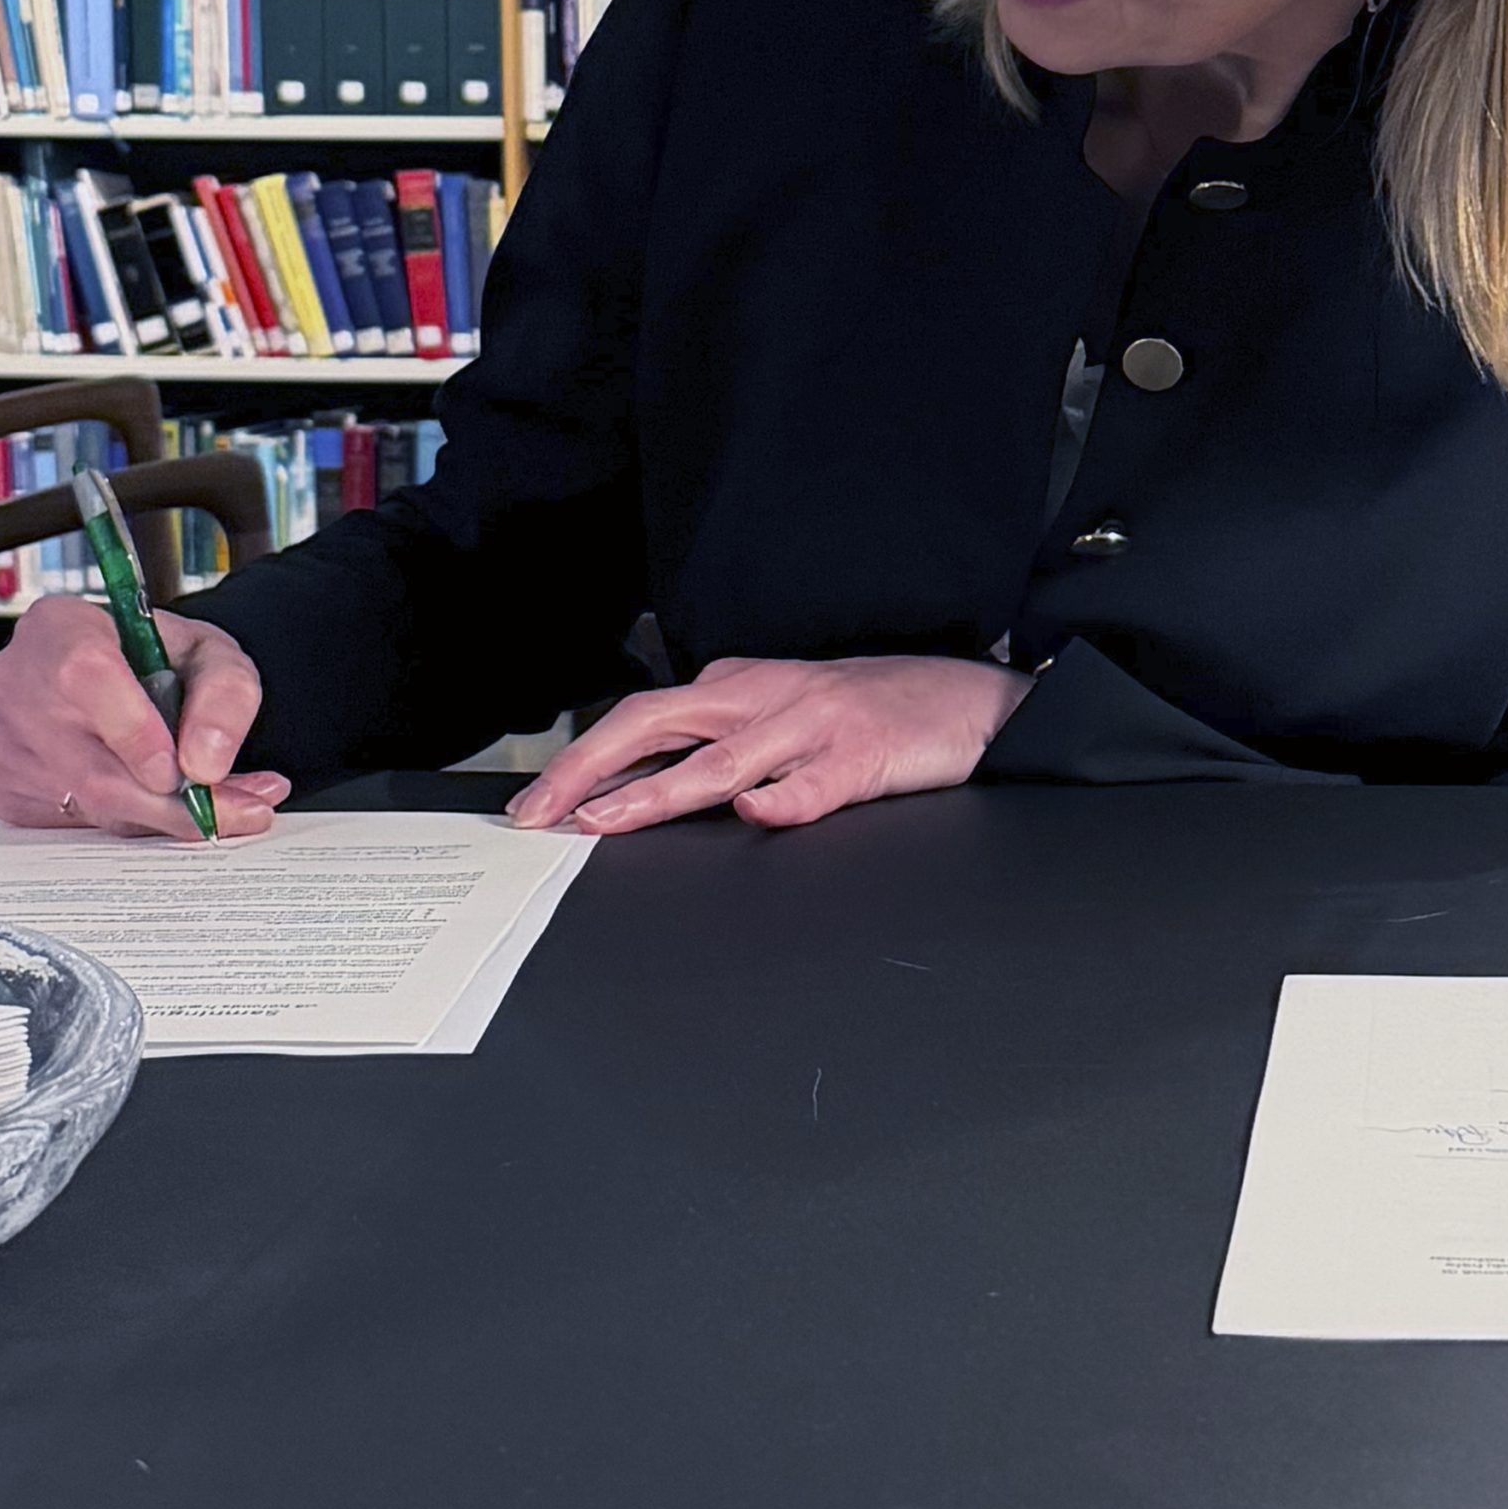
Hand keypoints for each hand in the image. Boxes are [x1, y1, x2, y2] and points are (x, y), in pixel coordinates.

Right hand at [0, 594, 288, 841]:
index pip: (86, 678)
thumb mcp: (209, 652)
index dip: (138, 733)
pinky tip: (170, 805)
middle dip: (178, 804)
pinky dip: (137, 824)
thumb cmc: (155, 656)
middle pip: (93, 767)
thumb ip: (225, 693)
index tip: (192, 769)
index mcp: (58, 627)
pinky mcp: (4, 790)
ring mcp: (2, 743)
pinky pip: (78, 825)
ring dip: (169, 818)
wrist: (119, 673)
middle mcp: (15, 684)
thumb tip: (207, 760)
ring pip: (93, 806)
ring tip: (228, 804)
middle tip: (245, 810)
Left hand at [505, 653, 1033, 836]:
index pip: (645, 716)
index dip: (584, 757)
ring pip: (723, 758)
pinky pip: (816, 782)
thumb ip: (722, 739)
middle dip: (591, 767)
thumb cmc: (873, 710)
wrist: (970, 700)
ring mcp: (814, 726)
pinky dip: (784, 798)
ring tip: (608, 820)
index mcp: (743, 688)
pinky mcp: (863, 757)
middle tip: (541, 812)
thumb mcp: (785, 712)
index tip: (537, 800)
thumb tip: (642, 782)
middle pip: (660, 722)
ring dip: (659, 790)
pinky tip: (756, 814)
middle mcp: (767, 698)